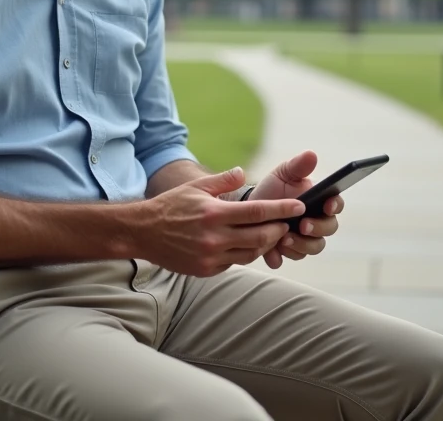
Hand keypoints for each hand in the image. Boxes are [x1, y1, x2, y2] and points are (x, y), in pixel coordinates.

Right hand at [138, 167, 304, 277]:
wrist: (143, 232)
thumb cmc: (172, 205)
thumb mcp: (196, 187)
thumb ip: (222, 180)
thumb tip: (243, 173)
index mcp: (214, 213)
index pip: (258, 212)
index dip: (282, 209)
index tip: (299, 206)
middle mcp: (214, 237)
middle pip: (260, 237)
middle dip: (279, 230)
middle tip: (288, 224)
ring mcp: (210, 256)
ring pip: (251, 254)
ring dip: (265, 245)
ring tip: (272, 235)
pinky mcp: (205, 270)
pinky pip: (234, 263)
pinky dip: (245, 254)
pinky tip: (249, 245)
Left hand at [248, 150, 344, 269]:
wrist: (249, 209)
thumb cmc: (272, 189)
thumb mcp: (283, 175)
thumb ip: (298, 166)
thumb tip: (311, 154)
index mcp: (320, 201)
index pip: (336, 204)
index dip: (335, 205)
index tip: (327, 205)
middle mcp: (317, 222)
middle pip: (329, 229)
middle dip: (318, 229)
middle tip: (303, 225)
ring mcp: (305, 239)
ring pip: (313, 247)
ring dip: (301, 245)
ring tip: (284, 239)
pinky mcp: (289, 251)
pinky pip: (292, 258)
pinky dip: (282, 256)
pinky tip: (273, 252)